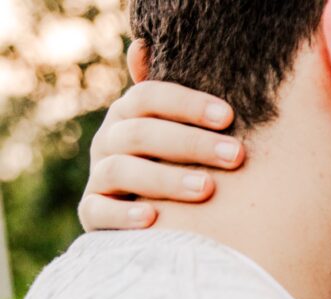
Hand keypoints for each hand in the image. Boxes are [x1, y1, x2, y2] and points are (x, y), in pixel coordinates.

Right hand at [78, 81, 242, 231]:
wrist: (158, 215)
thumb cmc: (179, 162)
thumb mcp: (180, 128)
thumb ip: (175, 98)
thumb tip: (140, 45)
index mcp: (129, 115)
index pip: (148, 97)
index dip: (187, 104)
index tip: (228, 116)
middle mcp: (108, 141)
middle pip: (140, 133)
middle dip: (191, 143)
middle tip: (235, 156)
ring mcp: (98, 178)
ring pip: (121, 171)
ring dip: (166, 179)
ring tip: (207, 189)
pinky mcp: (92, 213)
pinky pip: (98, 211)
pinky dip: (123, 215)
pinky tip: (153, 219)